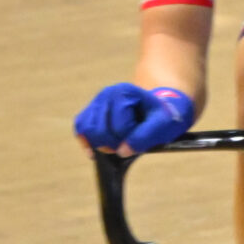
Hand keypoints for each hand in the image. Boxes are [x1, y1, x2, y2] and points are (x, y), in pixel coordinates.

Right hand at [74, 83, 192, 155]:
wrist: (159, 112)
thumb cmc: (163, 118)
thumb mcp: (163, 126)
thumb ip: (145, 137)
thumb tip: (121, 151)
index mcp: (124, 92)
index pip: (118, 126)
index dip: (130, 138)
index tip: (142, 136)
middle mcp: (106, 94)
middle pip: (98, 129)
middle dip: (114, 144)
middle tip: (129, 144)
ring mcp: (96, 102)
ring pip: (86, 130)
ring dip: (101, 144)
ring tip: (118, 144)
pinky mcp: (90, 113)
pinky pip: (80, 129)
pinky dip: (88, 142)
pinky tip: (97, 151)